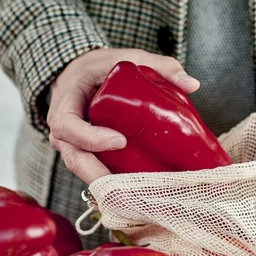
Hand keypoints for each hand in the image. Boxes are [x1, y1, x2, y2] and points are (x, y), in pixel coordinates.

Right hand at [47, 48, 199, 183]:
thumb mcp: (126, 57)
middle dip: (97, 175)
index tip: (120, 141)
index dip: (90, 137)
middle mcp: (63, 129)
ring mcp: (72, 145)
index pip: (67, 125)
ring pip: (82, 170)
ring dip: (106, 186)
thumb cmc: (102, 67)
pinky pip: (93, 171)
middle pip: (73, 158)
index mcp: (66, 101)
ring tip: (134, 199)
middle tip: (126, 188)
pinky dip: (110, 184)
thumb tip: (192, 84)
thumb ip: (159, 66)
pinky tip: (134, 195)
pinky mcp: (85, 154)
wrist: (81, 75)